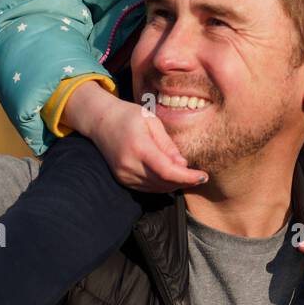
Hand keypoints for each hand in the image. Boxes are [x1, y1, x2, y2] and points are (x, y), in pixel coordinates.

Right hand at [81, 90, 208, 193]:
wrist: (100, 121)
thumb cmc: (129, 116)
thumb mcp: (151, 121)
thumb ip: (167, 144)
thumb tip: (183, 164)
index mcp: (139, 147)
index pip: (167, 171)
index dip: (187, 177)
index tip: (203, 176)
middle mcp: (129, 164)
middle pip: (163, 183)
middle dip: (184, 182)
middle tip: (199, 176)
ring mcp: (123, 174)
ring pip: (156, 188)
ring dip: (174, 185)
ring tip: (187, 176)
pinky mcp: (122, 179)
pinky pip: (146, 188)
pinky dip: (161, 185)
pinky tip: (170, 177)